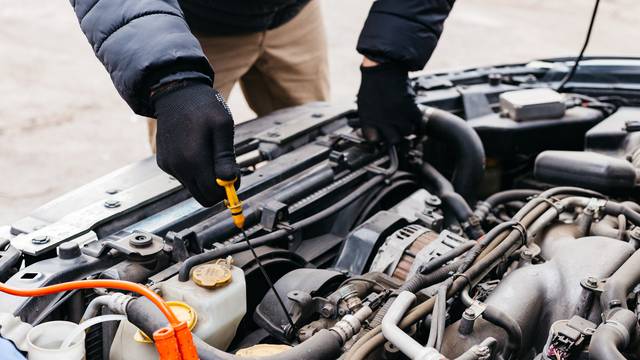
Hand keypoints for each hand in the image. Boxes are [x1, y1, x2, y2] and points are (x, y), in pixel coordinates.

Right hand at [153, 82, 238, 206]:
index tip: (235, 173)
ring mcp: (169, 166)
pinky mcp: (164, 163)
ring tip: (211, 153)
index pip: (213, 194)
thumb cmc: (203, 107)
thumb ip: (225, 156)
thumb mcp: (222, 126)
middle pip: (203, 197)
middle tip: (226, 167)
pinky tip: (197, 150)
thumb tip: (229, 181)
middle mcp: (178, 167)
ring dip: (206, 179)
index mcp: (193, 160)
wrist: (175, 93)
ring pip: (194, 188)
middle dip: (218, 188)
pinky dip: (194, 171)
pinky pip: (184, 178)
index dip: (228, 189)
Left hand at [357, 60, 421, 143]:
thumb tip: (368, 128)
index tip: (378, 135)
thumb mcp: (363, 105)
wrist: (383, 70)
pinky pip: (417, 121)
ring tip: (403, 123)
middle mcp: (385, 121)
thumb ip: (367, 119)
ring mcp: (398, 116)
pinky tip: (411, 115)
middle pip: (394, 140)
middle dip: (394, 136)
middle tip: (394, 131)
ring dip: (406, 129)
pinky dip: (415, 119)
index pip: (374, 139)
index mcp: (370, 121)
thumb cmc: (372, 85)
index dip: (376, 137)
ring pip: (407, 132)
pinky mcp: (410, 109)